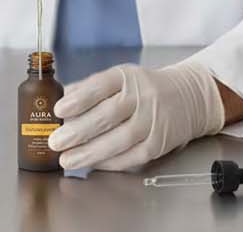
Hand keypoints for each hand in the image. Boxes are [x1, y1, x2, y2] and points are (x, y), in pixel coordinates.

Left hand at [48, 62, 224, 172]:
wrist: (187, 98)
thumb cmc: (143, 88)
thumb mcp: (119, 78)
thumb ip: (89, 89)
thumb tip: (60, 101)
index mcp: (126, 77)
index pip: (100, 86)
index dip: (79, 99)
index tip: (58, 111)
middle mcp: (141, 97)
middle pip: (108, 115)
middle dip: (78, 131)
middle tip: (55, 142)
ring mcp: (152, 121)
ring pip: (120, 140)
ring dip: (90, 152)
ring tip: (67, 160)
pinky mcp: (159, 143)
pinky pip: (132, 156)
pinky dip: (111, 163)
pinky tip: (93, 165)